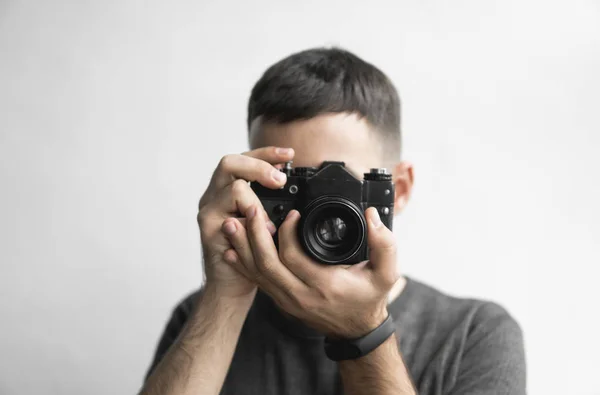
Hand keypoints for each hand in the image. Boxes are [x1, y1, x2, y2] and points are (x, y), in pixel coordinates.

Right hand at [197, 147, 293, 297]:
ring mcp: (209, 212)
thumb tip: (290, 180)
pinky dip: (251, 225)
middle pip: (230, 162)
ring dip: (258, 202)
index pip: (243, 158)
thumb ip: (270, 200)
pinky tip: (263, 235)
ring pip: (234, 188)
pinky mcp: (209, 231)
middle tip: (280, 181)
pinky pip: (231, 218)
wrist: (232, 284)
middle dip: (259, 166)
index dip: (266, 153)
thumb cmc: (251, 252)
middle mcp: (213, 195)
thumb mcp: (264, 220)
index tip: (289, 155)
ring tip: (270, 222)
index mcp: (226, 188)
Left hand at [221, 205, 399, 337]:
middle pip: (267, 264)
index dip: (287, 232)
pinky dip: (242, 263)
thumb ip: (384, 244)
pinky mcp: (280, 300)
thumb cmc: (368, 298)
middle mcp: (300, 295)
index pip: (294, 257)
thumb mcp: (386, 273)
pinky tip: (231, 248)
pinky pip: (256, 280)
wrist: (356, 330)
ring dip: (242, 247)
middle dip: (254, 234)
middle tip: (250, 209)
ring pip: (256, 273)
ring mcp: (286, 299)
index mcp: (324, 285)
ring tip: (232, 223)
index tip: (291, 213)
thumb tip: (372, 216)